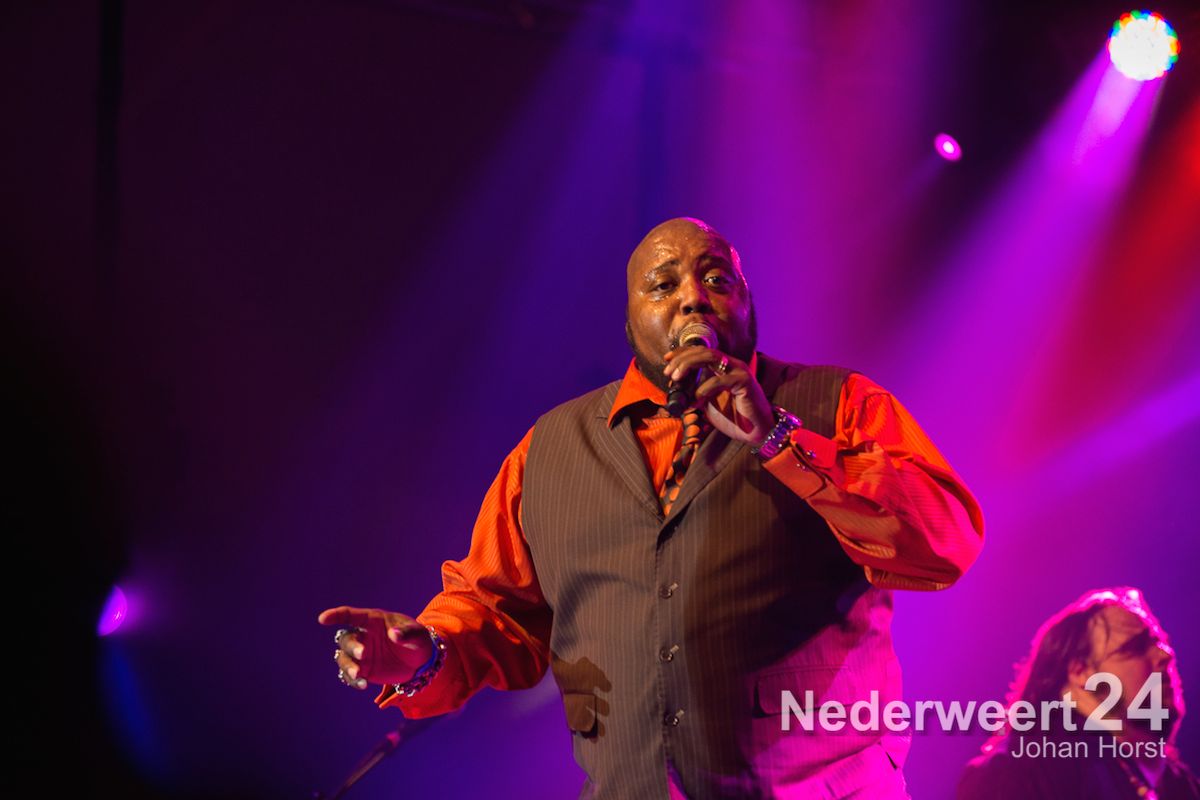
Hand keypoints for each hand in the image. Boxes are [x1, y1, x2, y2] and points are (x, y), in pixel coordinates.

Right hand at [318, 606, 433, 690]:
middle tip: (363, 654)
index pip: (351, 615)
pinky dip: (353, 680)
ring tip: (359, 675)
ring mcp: (361, 654)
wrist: (420, 661)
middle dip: (351, 646)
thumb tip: (393, 634)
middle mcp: (363, 636)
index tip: (323, 619)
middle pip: (346, 639)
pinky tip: (363, 684)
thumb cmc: (418, 640)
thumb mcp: (419, 635)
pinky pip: (350, 674)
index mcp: (374, 621)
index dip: (336, 615)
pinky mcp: (363, 669)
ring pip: (343, 657)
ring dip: (348, 665)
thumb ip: (407, 634)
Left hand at [663, 348, 773, 444]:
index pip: (701, 351)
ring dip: (689, 365)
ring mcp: (739, 371)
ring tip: (676, 378)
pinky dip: (704, 389)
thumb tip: (675, 392)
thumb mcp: (707, 404)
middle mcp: (732, 364)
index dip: (682, 352)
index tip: (666, 360)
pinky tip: (696, 400)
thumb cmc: (733, 417)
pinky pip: (720, 380)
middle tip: (668, 372)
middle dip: (682, 359)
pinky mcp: (745, 382)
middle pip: (703, 351)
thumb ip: (694, 394)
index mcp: (724, 367)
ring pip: (710, 357)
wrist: (755, 432)